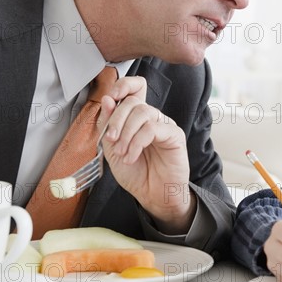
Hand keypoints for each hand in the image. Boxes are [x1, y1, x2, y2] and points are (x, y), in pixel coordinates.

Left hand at [97, 76, 195, 232]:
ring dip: (126, 133)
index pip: (135, 88)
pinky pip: (152, 128)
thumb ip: (108, 125)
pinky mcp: (174, 135)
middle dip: (116, 120)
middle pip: (133, 101)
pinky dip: (137, 143)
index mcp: (136, 118)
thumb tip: (107, 99)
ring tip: (122, 152)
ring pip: (142, 112)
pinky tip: (132, 156)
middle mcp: (151, 118)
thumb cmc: (135, 173)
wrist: (151, 195)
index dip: (123, 86)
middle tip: (111, 140)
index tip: (111, 97)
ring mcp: (164, 125)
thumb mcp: (112, 149)